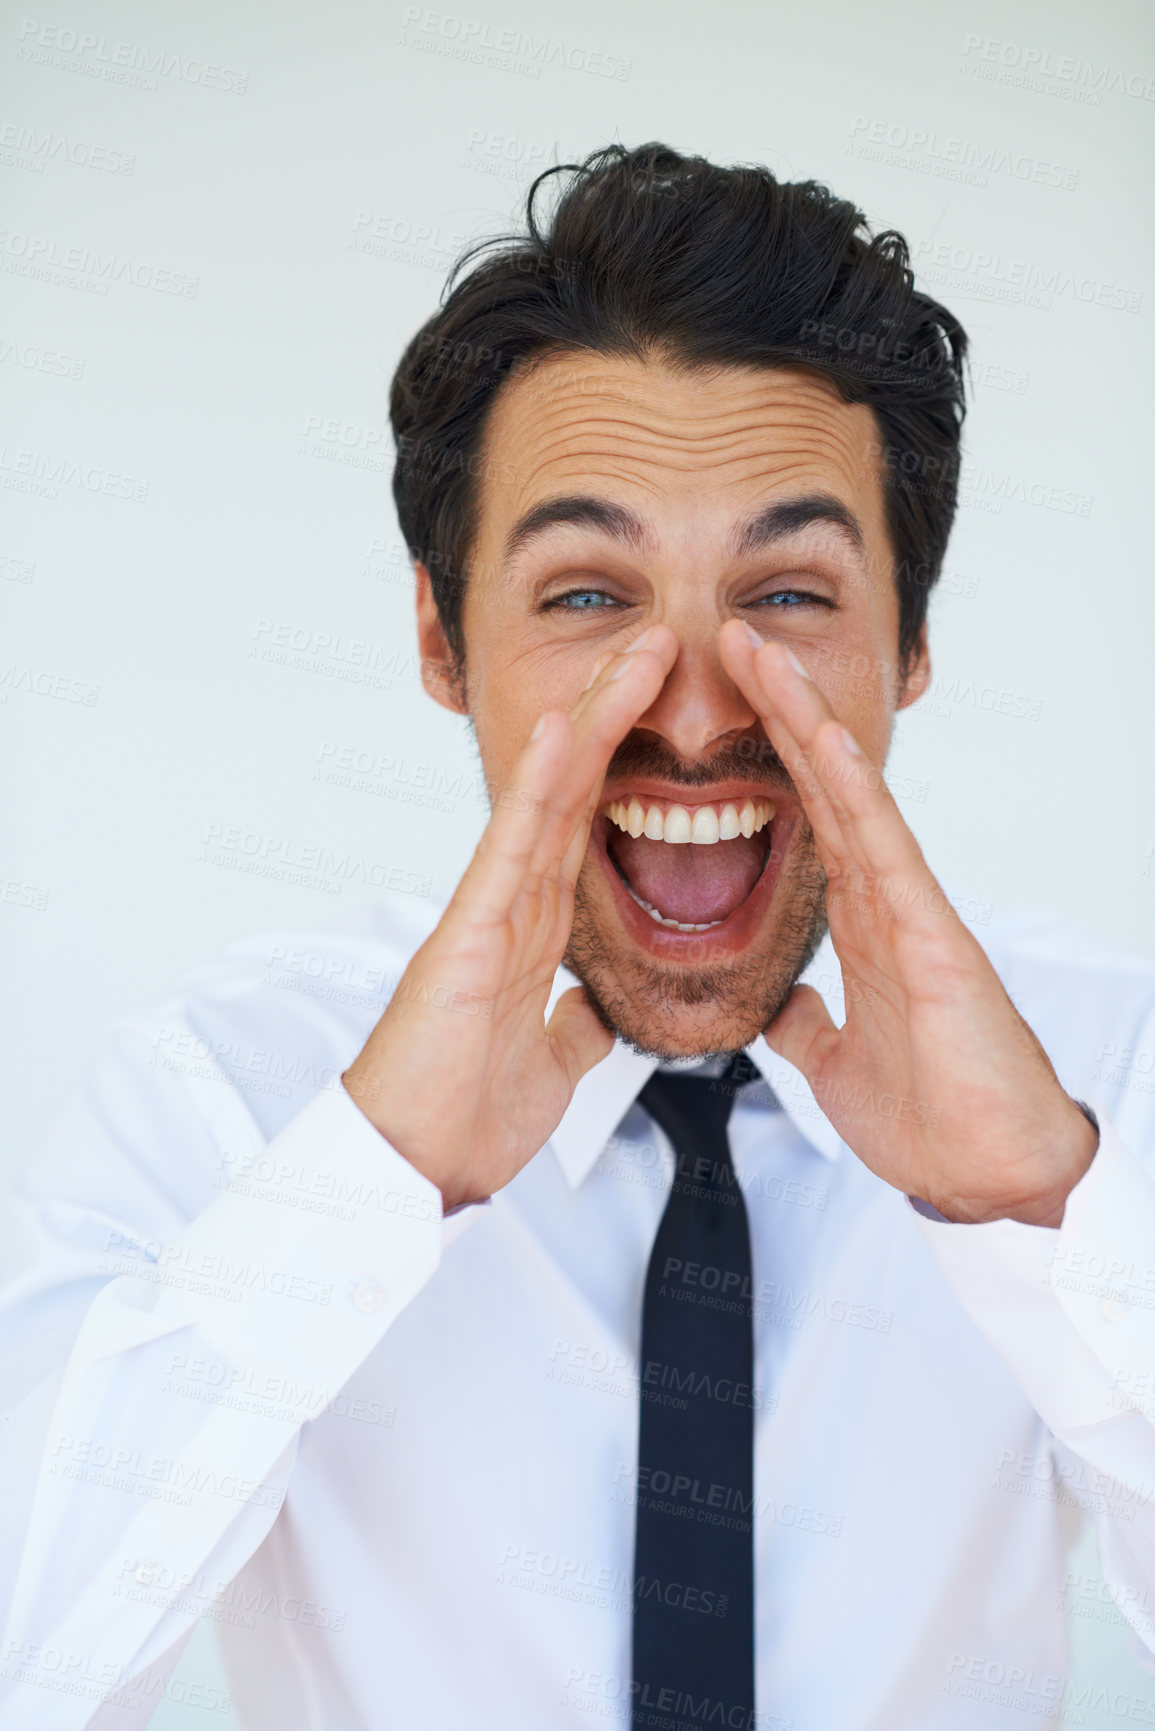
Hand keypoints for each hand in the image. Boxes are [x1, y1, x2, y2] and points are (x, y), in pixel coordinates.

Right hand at [343, 627, 677, 1210]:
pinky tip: (564, 731)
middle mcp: (511, 901)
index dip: (625, 756)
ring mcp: (488, 909)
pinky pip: (511, 848)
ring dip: (590, 720)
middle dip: (615, 709)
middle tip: (661, 642)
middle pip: (572, 785)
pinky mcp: (467, 935)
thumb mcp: (553, 1059)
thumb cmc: (468, 1110)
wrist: (417, 1165)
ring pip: (546, 796)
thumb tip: (595, 1013)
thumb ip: (573, 1023)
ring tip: (634, 654)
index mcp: (533, 925)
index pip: (587, 818)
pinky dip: (537, 787)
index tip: (665, 702)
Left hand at [718, 622, 1097, 1226]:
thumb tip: (778, 1009)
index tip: (721, 705)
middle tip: (730, 640)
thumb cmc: (932, 1113)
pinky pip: (885, 848)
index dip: (765, 758)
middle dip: (778, 709)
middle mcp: (884, 899)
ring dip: (806, 721)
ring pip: (851, 795)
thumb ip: (807, 1024)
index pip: (803, 818)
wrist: (989, 1173)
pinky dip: (853, 790)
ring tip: (761, 655)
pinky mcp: (931, 935)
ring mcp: (909, 909)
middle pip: (821, 785)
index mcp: (860, 922)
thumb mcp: (834, 1061)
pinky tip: (822, 738)